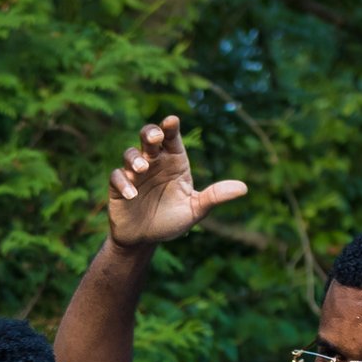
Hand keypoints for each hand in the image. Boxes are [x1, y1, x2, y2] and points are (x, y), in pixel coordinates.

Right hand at [106, 116, 247, 248]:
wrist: (145, 240)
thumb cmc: (171, 221)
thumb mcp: (195, 210)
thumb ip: (214, 197)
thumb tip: (244, 188)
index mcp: (174, 162)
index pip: (172, 137)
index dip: (170, 127)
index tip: (171, 121)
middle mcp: (154, 162)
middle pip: (148, 137)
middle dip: (150, 133)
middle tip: (155, 137)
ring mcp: (134, 173)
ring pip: (130, 154)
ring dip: (135, 159)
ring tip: (142, 169)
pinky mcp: (118, 187)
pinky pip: (117, 177)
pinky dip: (123, 183)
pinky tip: (132, 194)